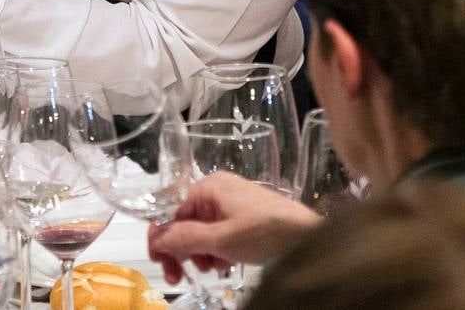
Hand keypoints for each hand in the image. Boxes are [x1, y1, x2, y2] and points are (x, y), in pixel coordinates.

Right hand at [147, 171, 319, 282]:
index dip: (161, 238)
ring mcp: (229, 203)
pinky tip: (223, 263)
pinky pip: (217, 232)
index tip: (159, 264)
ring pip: (200, 230)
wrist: (308, 235)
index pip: (170, 211)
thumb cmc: (265, 231)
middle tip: (178, 276)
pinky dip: (215, 249)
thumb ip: (186, 238)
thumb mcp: (221, 239)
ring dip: (199, 253)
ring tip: (211, 268)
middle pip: (184, 221)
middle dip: (180, 249)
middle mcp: (215, 191)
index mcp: (208, 188)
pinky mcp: (241, 215)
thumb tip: (157, 239)